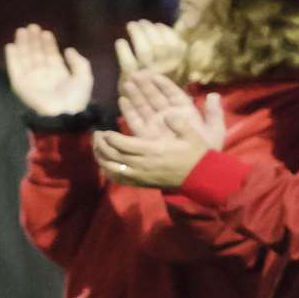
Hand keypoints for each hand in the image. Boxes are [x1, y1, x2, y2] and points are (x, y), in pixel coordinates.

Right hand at [3, 25, 92, 116]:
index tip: (47, 32)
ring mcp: (32, 80)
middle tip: (33, 26)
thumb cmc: (77, 97)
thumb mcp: (84, 77)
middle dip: (34, 41)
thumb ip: (79, 62)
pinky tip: (12, 46)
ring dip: (23, 44)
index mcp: (60, 75)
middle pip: (37, 54)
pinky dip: (12, 58)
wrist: (64, 114)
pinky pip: (15, 70)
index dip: (49, 44)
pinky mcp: (21, 85)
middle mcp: (45, 76)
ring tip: (22, 31)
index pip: (52, 56)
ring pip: (26, 58)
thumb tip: (69, 49)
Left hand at [93, 87, 225, 188]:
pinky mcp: (142, 183)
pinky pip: (119, 179)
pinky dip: (109, 171)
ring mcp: (141, 175)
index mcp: (153, 150)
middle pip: (112, 155)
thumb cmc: (196, 154)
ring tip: (98, 148)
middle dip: (101, 145)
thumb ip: (178, 123)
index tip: (105, 130)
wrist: (201, 177)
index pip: (121, 144)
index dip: (109, 137)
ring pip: (112, 168)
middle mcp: (143, 164)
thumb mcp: (191, 135)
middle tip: (97, 135)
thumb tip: (167, 114)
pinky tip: (106, 164)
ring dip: (101, 158)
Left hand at [115, 20, 186, 85]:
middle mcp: (166, 70)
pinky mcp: (132, 79)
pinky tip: (120, 42)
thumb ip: (171, 51)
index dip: (166, 32)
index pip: (176, 45)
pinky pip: (128, 62)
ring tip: (131, 25)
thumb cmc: (159, 82)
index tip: (157, 25)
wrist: (147, 106)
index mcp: (179, 66)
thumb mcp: (172, 68)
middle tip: (140, 22)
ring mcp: (149, 75)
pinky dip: (123, 50)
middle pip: (159, 45)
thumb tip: (162, 28)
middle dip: (149, 30)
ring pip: (144, 51)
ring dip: (137, 35)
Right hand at [119, 71, 223, 145]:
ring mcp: (158, 125)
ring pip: (145, 107)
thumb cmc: (208, 151)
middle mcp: (170, 117)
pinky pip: (137, 121)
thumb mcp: (215, 131)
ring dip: (136, 95)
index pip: (174, 94)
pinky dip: (130, 111)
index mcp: (186, 113)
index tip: (154, 74)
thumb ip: (214, 113)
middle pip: (156, 98)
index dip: (164, 84)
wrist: (198, 171)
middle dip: (146, 85)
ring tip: (127, 82)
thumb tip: (213, 95)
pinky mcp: (148, 136)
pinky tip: (123, 100)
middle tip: (135, 73)